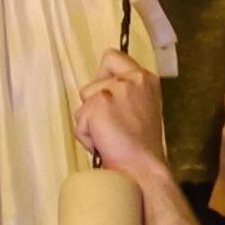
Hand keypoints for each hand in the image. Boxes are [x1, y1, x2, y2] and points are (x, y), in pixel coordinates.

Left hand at [74, 54, 169, 185]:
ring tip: (108, 136)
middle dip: (94, 105)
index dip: (103, 76)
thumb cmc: (141, 146)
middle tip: (111, 125)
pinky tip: (104, 143)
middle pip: (92, 84)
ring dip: (90, 121)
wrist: (143, 166)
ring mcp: (114, 90)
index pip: (112, 57)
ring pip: (83, 102)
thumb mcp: (143, 107)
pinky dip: (86, 136)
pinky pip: (80, 122)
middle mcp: (131, 79)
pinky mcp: (99, 105)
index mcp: (145, 78)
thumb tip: (102, 92)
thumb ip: (126, 93)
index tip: (105, 94)